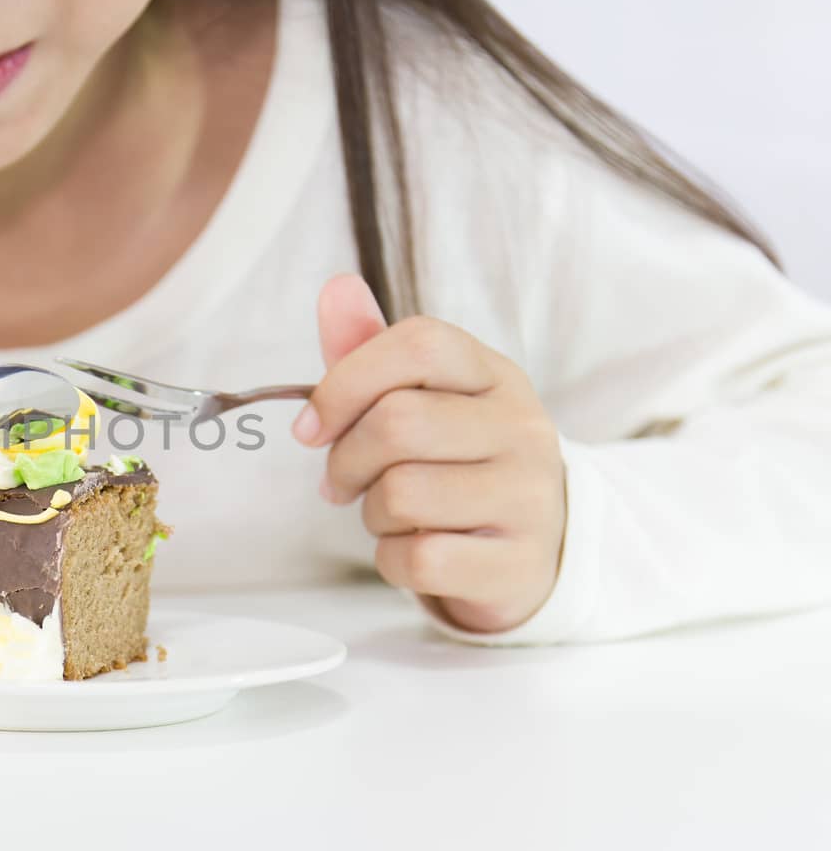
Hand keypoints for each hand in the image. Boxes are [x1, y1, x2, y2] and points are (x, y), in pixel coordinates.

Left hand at [292, 274, 565, 632]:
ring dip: (372, 513)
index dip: (345, 382)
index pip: (419, 344)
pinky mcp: (518, 563)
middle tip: (343, 481)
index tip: (310, 428)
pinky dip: (393, 561)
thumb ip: (373, 350)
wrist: (540, 548)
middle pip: (397, 423)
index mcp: (495, 376)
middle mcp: (522, 427)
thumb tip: (336, 287)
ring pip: (402, 494)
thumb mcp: (427, 401)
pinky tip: (415, 550)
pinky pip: (419, 558)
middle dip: (345, 460)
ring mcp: (528, 496)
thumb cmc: (460, 465)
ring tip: (393, 515)